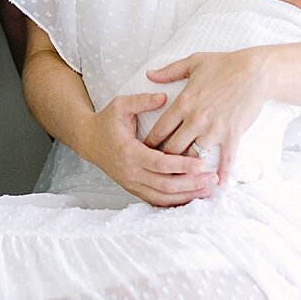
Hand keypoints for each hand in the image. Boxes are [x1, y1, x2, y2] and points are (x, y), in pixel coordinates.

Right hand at [83, 91, 216, 206]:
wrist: (89, 140)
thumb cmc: (107, 122)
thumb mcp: (120, 105)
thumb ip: (142, 101)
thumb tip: (164, 97)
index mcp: (129, 152)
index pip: (160, 164)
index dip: (183, 166)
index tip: (202, 164)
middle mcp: (131, 173)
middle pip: (165, 185)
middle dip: (191, 183)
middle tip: (211, 178)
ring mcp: (132, 183)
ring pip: (162, 197)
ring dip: (186, 196)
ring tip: (207, 189)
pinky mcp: (134, 189)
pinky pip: (156, 200)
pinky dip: (174, 202)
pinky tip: (190, 197)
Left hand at [143, 47, 271, 184]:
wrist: (255, 72)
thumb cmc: (224, 64)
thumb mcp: (193, 62)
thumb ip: (169, 71)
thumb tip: (149, 74)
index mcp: (183, 103)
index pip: (160, 129)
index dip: (150, 143)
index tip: (145, 151)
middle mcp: (195, 120)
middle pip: (173, 148)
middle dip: (165, 159)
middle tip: (160, 168)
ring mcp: (214, 130)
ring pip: (194, 156)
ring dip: (188, 166)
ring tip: (182, 177)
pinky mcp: (232, 135)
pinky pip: (225, 160)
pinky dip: (222, 173)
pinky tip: (219, 184)